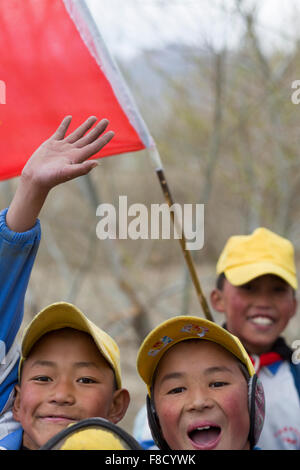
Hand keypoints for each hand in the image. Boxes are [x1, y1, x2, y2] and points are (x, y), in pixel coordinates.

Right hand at [6, 116, 113, 231]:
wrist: (35, 178)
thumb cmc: (51, 178)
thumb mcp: (67, 173)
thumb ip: (82, 168)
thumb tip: (98, 163)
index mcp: (78, 157)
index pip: (94, 146)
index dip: (103, 140)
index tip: (112, 132)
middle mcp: (72, 151)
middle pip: (88, 139)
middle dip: (97, 130)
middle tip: (106, 121)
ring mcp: (62, 147)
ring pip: (77, 134)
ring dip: (85, 126)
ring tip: (94, 118)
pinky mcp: (52, 144)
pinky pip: (61, 132)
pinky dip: (65, 124)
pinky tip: (70, 118)